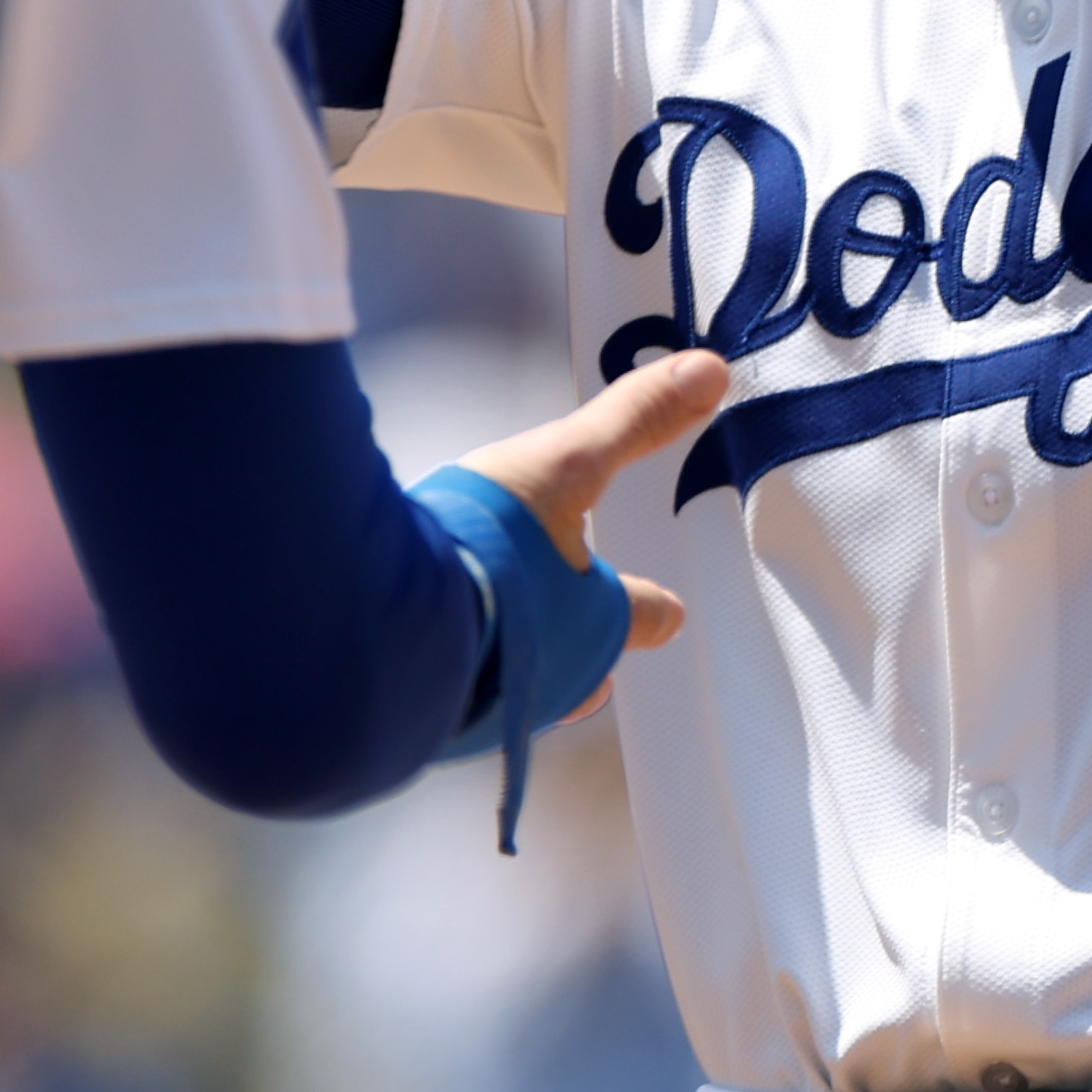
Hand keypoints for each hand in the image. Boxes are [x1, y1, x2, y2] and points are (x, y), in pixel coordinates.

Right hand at [443, 350, 727, 714]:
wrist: (385, 616)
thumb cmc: (483, 548)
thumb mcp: (562, 464)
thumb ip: (632, 422)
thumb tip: (707, 373)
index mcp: (597, 620)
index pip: (642, 616)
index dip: (653, 609)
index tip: (670, 611)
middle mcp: (558, 674)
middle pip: (583, 671)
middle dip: (578, 649)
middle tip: (568, 631)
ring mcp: (501, 705)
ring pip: (522, 692)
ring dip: (513, 663)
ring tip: (493, 640)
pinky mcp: (437, 718)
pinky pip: (458, 703)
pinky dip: (452, 678)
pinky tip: (426, 654)